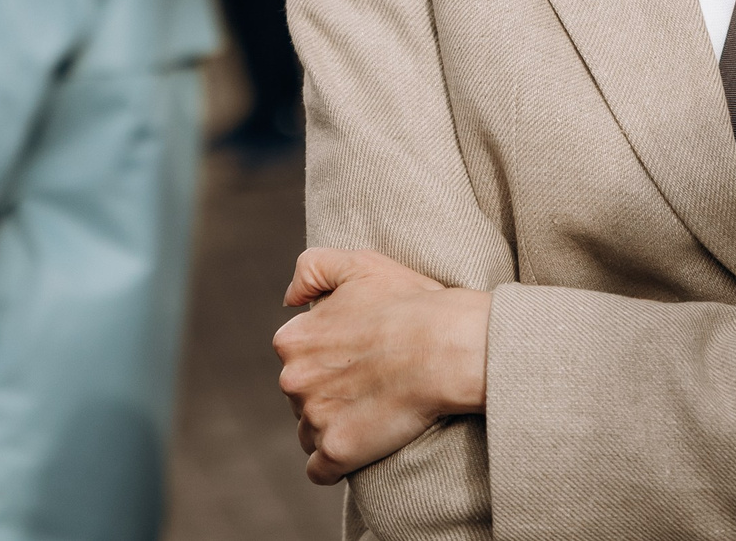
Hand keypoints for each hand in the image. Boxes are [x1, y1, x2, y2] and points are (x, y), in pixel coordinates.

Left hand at [273, 248, 489, 485]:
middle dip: (325, 394)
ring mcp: (314, 418)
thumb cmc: (410, 303)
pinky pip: (320, 471)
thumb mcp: (359, 264)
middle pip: (299, 396)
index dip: (325, 358)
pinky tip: (357, 449)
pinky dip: (333, 465)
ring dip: (330, 428)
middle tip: (368, 385)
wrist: (447, 347)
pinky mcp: (338, 451)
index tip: (356, 358)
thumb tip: (288, 299)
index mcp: (292, 338)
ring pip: (309, 433)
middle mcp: (293, 379)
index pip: (294, 358)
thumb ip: (311, 269)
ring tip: (368, 415)